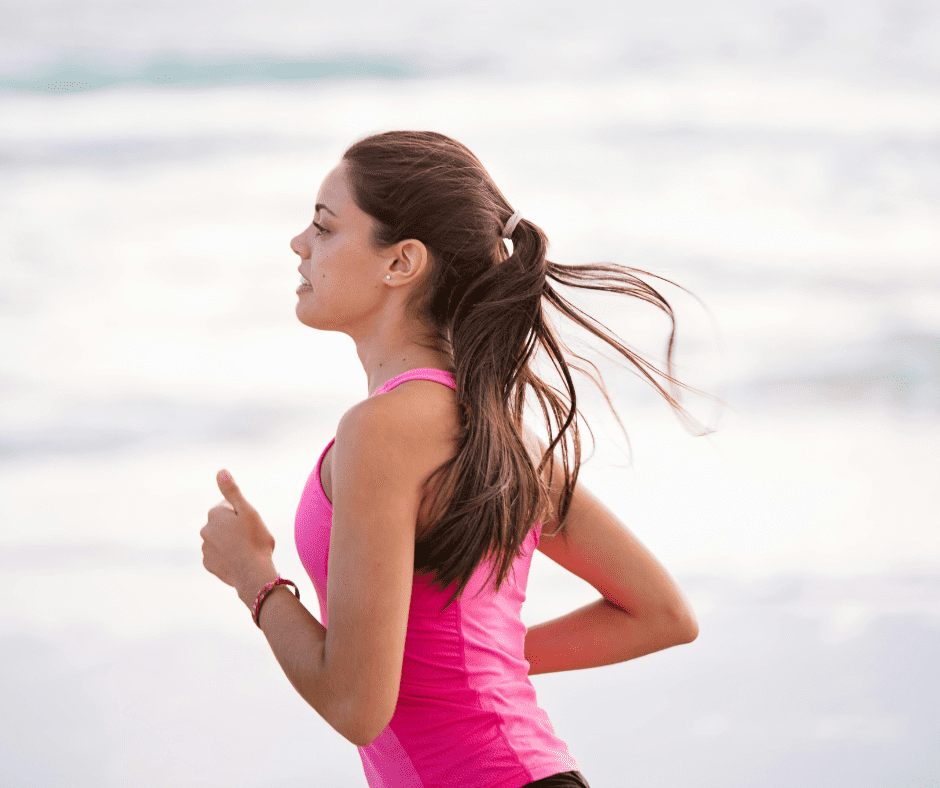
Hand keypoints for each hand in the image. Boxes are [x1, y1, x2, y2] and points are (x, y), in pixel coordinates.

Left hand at [200, 469, 276, 605]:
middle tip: (251, 537)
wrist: (253, 574)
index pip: (228, 507)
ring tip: (247, 550)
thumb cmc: (255, 540)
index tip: (251, 523)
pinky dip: (228, 556)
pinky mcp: (208, 564)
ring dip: (231, 542)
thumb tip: (220, 471)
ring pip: (221, 540)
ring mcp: (205, 548)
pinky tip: (239, 561)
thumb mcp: (247, 511)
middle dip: (235, 527)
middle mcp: (205, 530)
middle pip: (223, 524)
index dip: (242, 513)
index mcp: (214, 514)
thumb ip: (232, 491)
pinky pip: (219, 556)